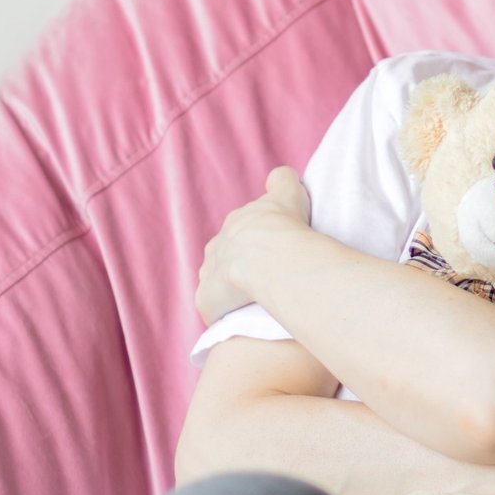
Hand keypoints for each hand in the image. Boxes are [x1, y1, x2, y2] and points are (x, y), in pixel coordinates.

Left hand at [196, 166, 314, 325]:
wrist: (271, 256)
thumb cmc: (282, 225)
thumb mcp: (287, 191)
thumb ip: (282, 180)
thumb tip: (279, 177)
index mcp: (234, 225)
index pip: (241, 232)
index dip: (256, 241)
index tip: (272, 249)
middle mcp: (216, 247)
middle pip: (224, 257)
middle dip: (239, 266)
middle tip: (266, 276)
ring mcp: (208, 275)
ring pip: (216, 284)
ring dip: (230, 290)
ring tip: (256, 299)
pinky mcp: (207, 301)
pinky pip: (213, 309)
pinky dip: (224, 313)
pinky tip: (244, 317)